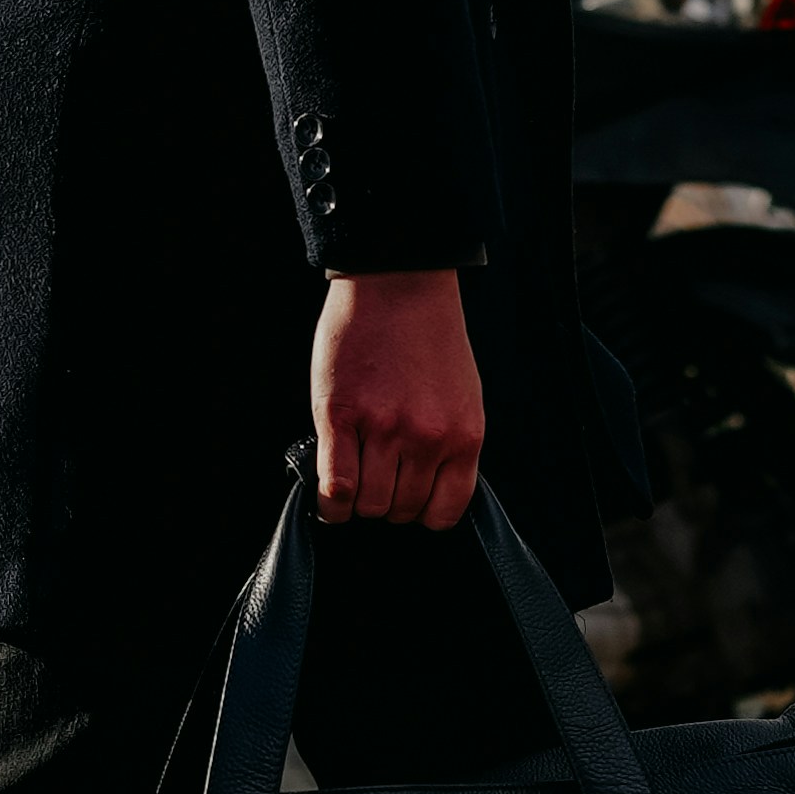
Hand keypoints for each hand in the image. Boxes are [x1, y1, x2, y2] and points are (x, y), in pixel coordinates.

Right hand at [310, 260, 486, 531]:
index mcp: (464, 436)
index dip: (422, 513)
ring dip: (358, 501)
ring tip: (354, 474)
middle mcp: (427, 438)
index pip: (445, 512)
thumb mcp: (461, 396)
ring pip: (368, 503)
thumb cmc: (428, 335)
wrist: (399, 280)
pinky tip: (330, 496)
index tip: (409, 500)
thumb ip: (448, 445)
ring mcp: (383, 428)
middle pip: (401, 510)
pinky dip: (330, 502)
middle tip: (376, 477)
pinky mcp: (341, 415)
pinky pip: (336, 486)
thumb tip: (425, 489)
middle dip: (386, 502)